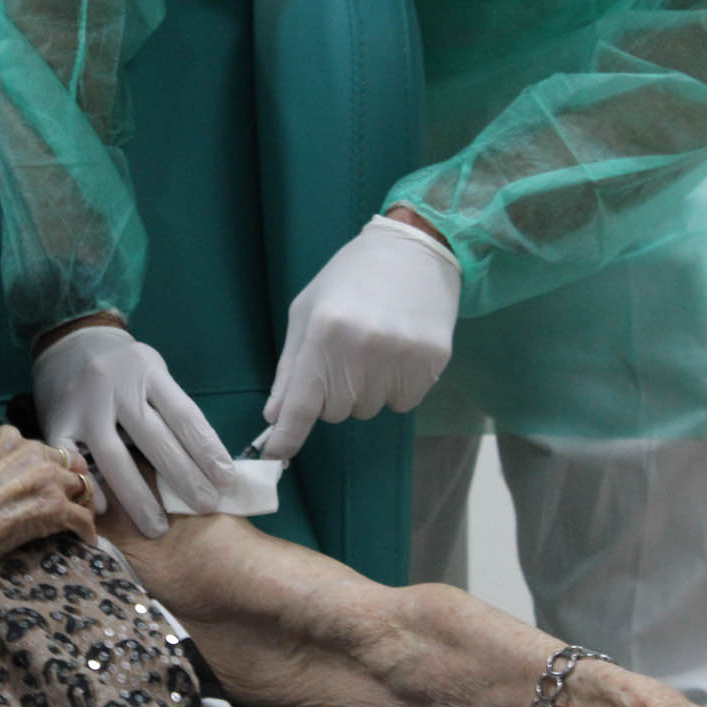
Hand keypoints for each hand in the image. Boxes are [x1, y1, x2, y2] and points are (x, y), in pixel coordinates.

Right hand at [0, 426, 94, 602]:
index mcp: (6, 438)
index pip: (39, 448)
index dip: (43, 466)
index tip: (42, 481)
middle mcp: (31, 452)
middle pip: (66, 463)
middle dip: (67, 481)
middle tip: (67, 499)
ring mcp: (46, 479)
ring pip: (80, 487)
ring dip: (80, 504)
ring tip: (79, 519)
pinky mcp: (55, 509)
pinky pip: (83, 518)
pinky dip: (86, 530)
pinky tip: (86, 540)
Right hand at [33, 325, 233, 538]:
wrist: (71, 343)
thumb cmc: (126, 370)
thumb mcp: (154, 374)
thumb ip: (172, 411)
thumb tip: (210, 464)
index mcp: (146, 370)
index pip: (183, 414)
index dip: (207, 449)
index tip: (226, 479)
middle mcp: (114, 385)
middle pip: (153, 438)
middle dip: (183, 477)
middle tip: (205, 506)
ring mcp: (83, 405)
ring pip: (112, 455)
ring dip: (138, 496)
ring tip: (159, 527)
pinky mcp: (57, 421)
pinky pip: (70, 458)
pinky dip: (88, 485)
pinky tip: (104, 510)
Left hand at [261, 212, 460, 458]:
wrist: (414, 249)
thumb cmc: (349, 279)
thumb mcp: (306, 312)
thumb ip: (290, 368)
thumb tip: (274, 416)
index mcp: (324, 333)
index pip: (301, 404)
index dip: (287, 436)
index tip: (274, 457)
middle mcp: (362, 348)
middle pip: (336, 413)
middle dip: (334, 395)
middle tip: (345, 356)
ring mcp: (401, 357)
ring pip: (369, 410)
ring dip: (366, 391)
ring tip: (374, 348)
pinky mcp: (432, 362)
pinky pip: (403, 404)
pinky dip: (396, 388)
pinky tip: (398, 353)